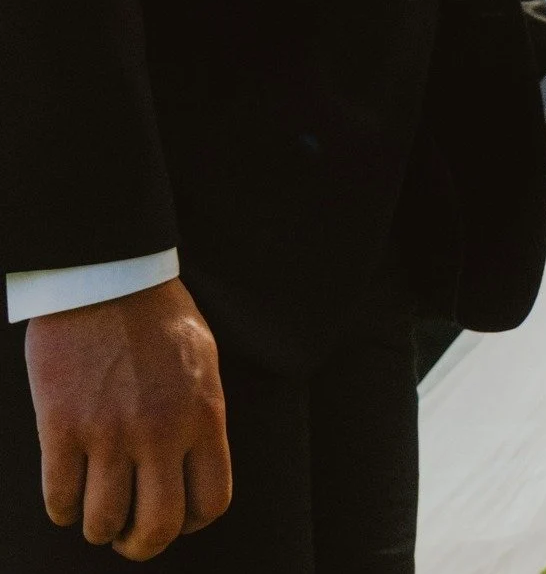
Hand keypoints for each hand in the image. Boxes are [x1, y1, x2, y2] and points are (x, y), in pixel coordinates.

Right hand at [25, 278, 230, 560]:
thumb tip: (191, 464)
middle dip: (141, 544)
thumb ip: (199, 414)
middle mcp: (161, 431)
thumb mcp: (201, 360)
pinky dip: (62, 507)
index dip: (191, 523)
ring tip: (96, 509)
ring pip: (102, 522)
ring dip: (98, 526)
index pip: (212, 501)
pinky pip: (60, 499)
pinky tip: (67, 490)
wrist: (108, 275)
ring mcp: (110, 431)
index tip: (175, 517)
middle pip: (158, 527)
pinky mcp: (63, 426)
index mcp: (203, 414)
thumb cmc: (157, 313)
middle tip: (128, 535)